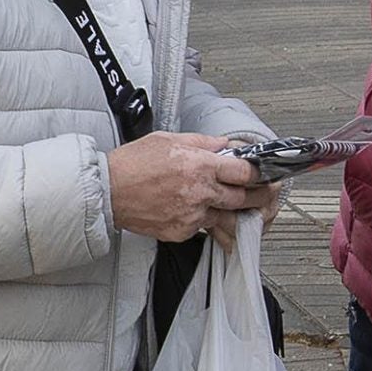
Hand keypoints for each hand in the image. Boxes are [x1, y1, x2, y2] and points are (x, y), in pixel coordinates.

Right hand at [107, 132, 275, 243]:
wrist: (107, 191)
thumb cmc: (132, 164)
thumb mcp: (168, 139)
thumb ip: (202, 142)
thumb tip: (224, 144)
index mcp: (199, 165)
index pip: (244, 171)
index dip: (257, 173)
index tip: (262, 173)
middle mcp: (200, 191)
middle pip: (243, 198)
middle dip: (257, 196)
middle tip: (264, 193)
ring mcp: (192, 214)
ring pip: (227, 217)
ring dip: (233, 211)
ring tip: (236, 205)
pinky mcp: (182, 231)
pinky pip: (203, 227)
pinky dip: (204, 219)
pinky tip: (199, 210)